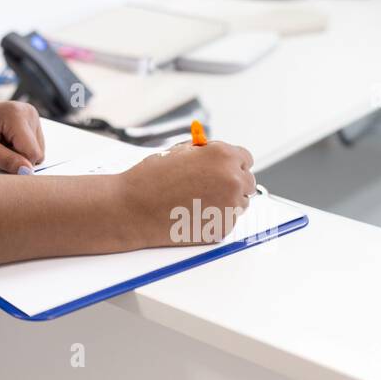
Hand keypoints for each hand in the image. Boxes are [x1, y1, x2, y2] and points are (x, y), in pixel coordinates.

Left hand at [0, 100, 44, 174]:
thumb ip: (6, 160)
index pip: (32, 153)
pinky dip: (19, 149)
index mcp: (16, 115)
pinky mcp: (30, 121)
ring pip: (36, 150)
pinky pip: (33, 146)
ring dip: (18, 154)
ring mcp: (30, 115)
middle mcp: (28, 112)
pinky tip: (4, 142)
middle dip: (17, 158)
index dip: (17, 164)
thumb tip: (27, 171)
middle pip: (36, 152)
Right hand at [118, 140, 255, 247]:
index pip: (245, 158)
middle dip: (231, 182)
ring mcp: (230, 206)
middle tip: (209, 186)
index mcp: (223, 156)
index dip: (232, 162)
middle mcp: (232, 179)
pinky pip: (228, 220)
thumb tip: (218, 156)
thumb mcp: (179, 151)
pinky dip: (216, 217)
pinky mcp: (223, 228)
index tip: (224, 168)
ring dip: (226, 200)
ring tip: (196, 200)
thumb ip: (204, 152)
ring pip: (240, 202)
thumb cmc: (150, 178)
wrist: (133, 208)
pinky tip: (192, 212)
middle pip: (247, 181)